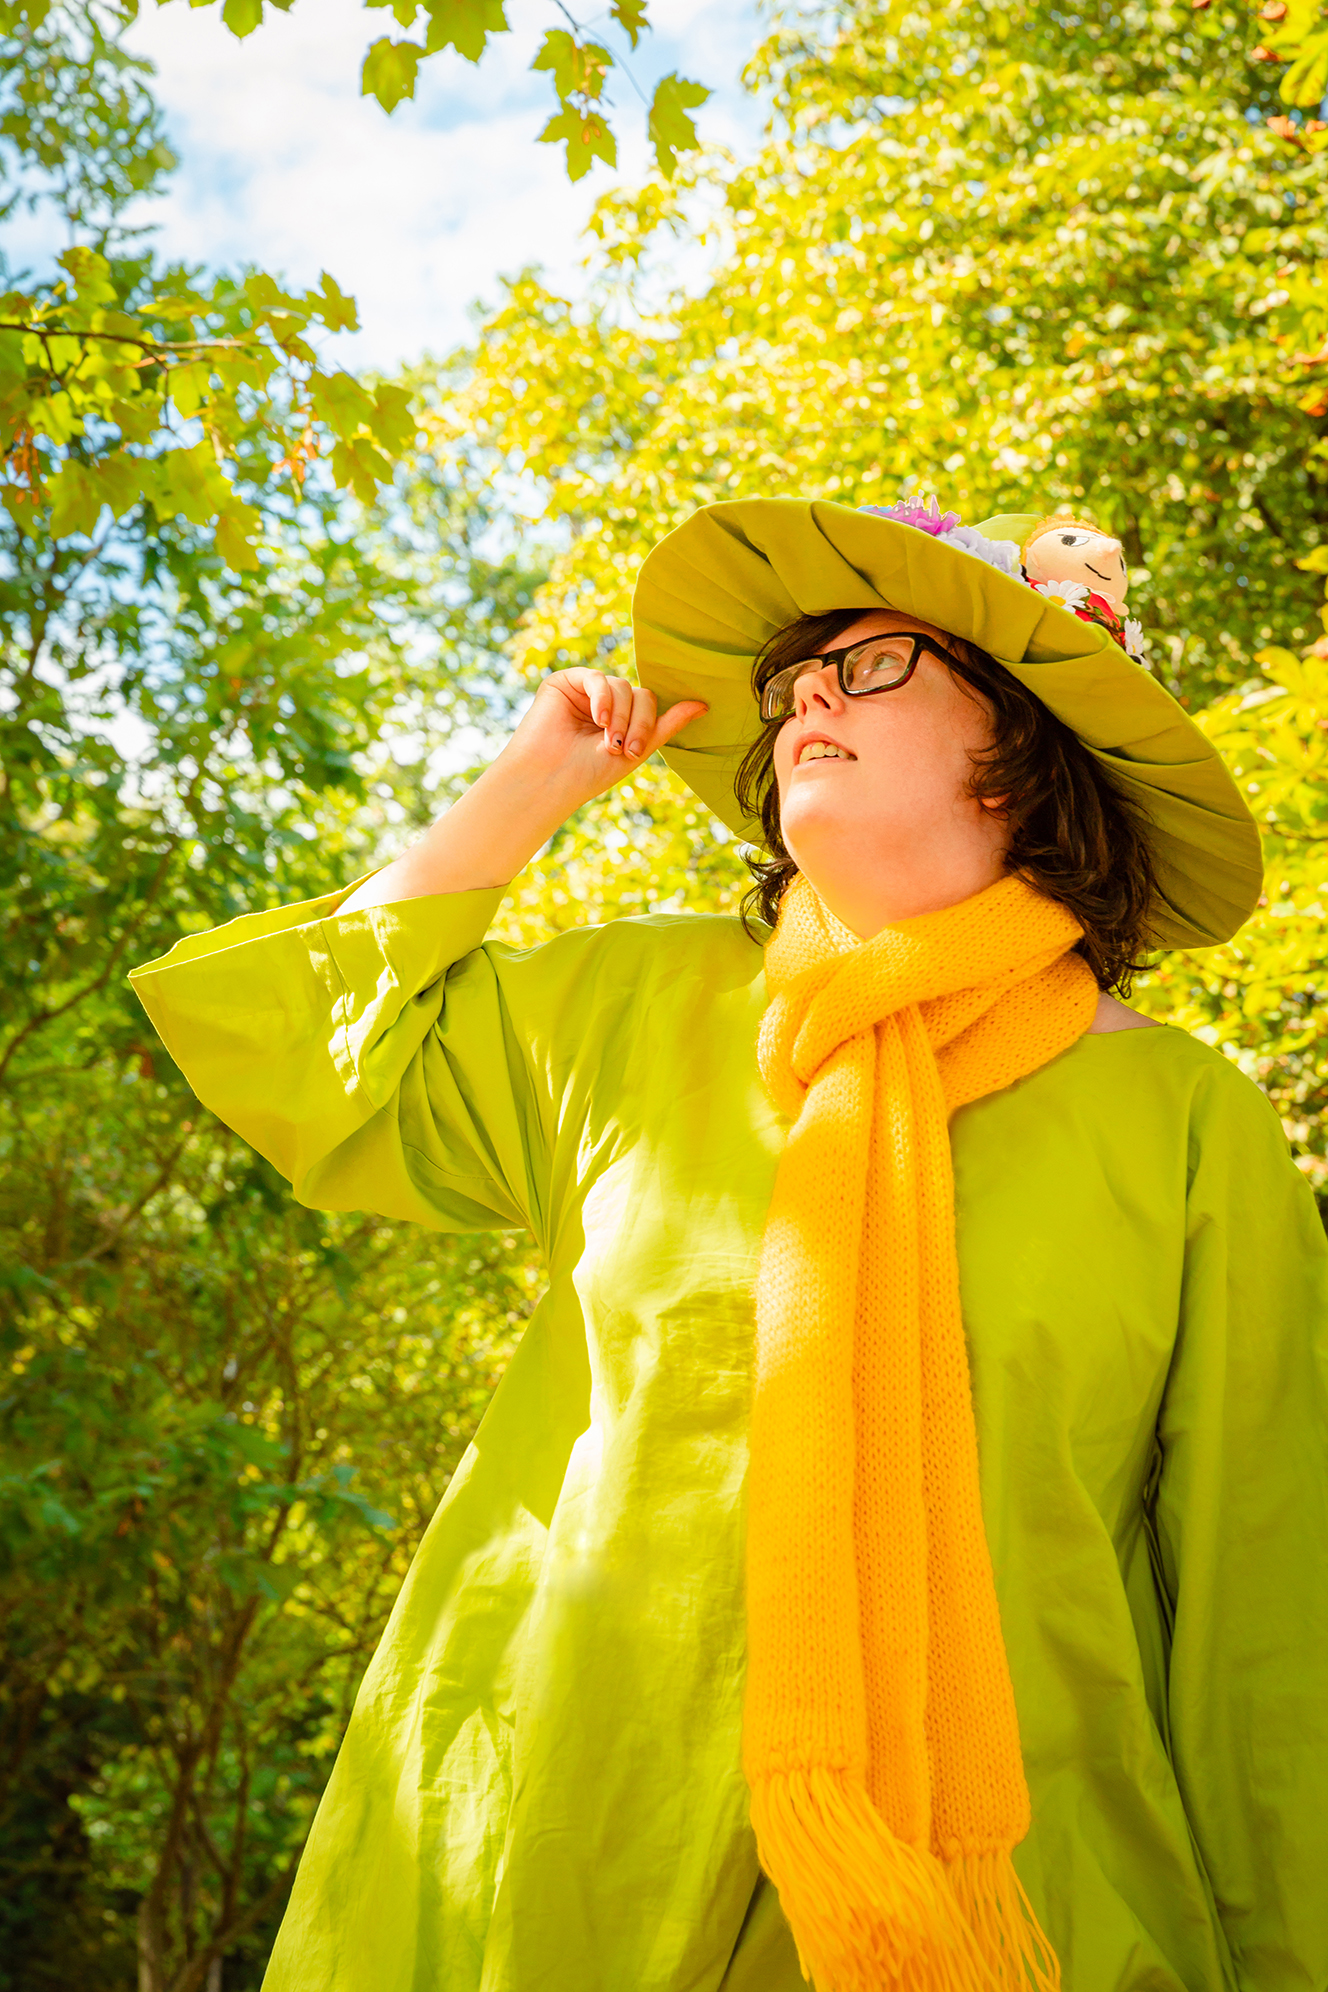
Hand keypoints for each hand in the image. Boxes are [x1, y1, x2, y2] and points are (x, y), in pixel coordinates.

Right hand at [510, 668, 707, 806]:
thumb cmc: (588, 772)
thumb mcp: (636, 749)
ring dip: (619, 715)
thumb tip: (703, 705)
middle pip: (638, 693)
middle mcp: (604, 702)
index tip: (633, 753)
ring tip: (606, 740)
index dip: (646, 724)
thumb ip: (666, 726)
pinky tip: (598, 719)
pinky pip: (595, 677)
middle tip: (620, 748)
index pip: (647, 704)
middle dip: (635, 721)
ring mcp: (584, 691)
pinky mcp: (564, 683)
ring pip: (620, 685)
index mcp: (620, 718)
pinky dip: (602, 697)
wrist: (550, 780)